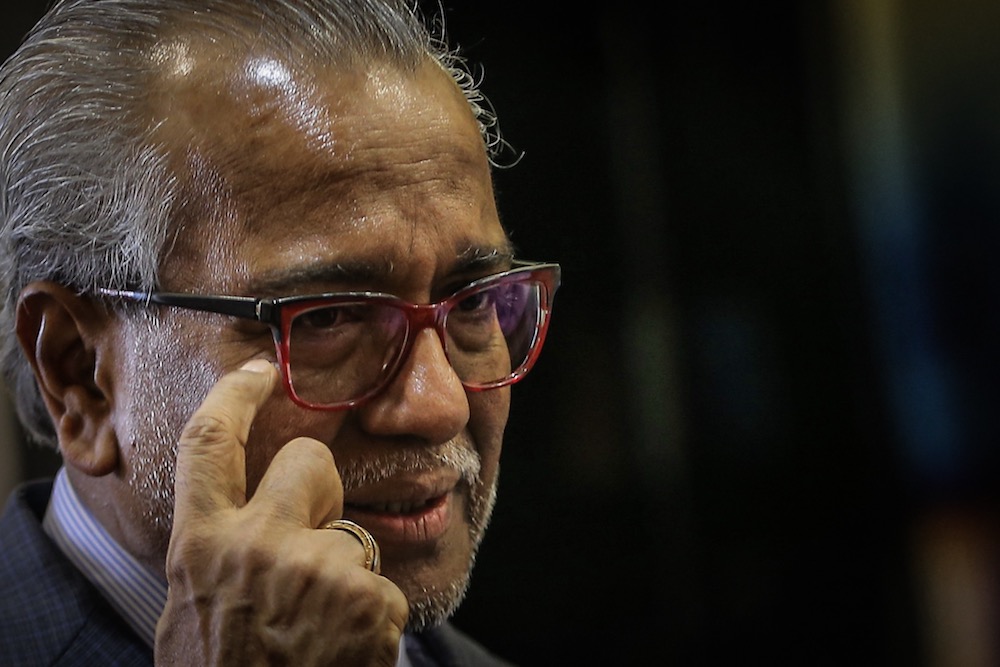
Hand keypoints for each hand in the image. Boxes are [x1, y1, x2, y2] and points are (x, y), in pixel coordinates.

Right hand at [154, 359, 408, 665]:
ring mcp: (318, 571)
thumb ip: (215, 554)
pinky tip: (341, 652)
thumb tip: (238, 517)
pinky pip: (380, 586)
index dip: (233, 395)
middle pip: (310, 462)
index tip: (257, 369)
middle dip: (316, 490)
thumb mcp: (192, 612)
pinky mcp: (370, 600)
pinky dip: (368, 619)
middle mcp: (258, 546)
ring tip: (315, 634)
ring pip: (352, 537)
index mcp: (202, 546)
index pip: (210, 444)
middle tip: (308, 544)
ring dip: (342, 578)